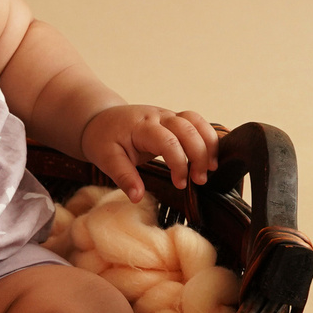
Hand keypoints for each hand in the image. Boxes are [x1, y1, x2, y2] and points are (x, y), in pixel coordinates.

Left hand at [78, 105, 221, 201]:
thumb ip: (123, 176)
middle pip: (189, 128)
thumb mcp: (106, 159)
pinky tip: (211, 156)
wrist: (100, 119)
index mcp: (142, 126)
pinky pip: (197, 122)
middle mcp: (158, 117)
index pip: (168, 140)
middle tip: (200, 181)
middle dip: (200, 155)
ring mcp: (168, 115)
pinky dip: (208, 136)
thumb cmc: (103, 139)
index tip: (180, 184)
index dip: (179, 163)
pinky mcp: (174, 119)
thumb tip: (138, 197)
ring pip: (197, 121)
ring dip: (209, 143)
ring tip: (211, 168)